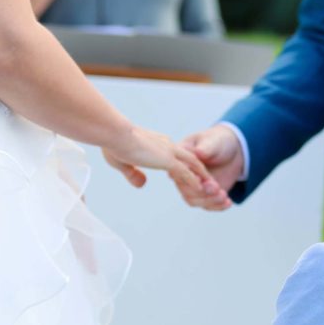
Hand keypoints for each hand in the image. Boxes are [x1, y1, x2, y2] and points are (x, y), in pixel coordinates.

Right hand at [102, 126, 226, 202]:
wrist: (115, 134)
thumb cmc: (113, 144)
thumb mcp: (122, 162)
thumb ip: (133, 173)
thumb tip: (142, 184)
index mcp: (156, 142)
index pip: (175, 153)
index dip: (182, 163)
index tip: (187, 172)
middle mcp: (166, 145)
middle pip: (189, 158)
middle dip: (198, 169)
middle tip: (207, 180)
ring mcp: (169, 152)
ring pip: (192, 165)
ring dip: (201, 177)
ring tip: (210, 188)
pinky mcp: (168, 160)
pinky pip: (186, 173)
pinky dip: (194, 182)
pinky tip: (200, 190)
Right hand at [173, 124, 244, 209]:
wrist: (231, 151)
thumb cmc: (218, 142)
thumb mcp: (213, 142)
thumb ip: (206, 148)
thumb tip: (198, 152)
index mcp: (180, 159)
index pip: (178, 172)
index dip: (189, 179)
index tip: (203, 179)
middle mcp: (183, 174)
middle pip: (185, 190)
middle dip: (202, 192)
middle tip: (217, 187)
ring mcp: (193, 186)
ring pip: (194, 200)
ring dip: (209, 201)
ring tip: (224, 195)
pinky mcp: (204, 194)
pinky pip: (206, 205)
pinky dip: (217, 206)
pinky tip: (228, 202)